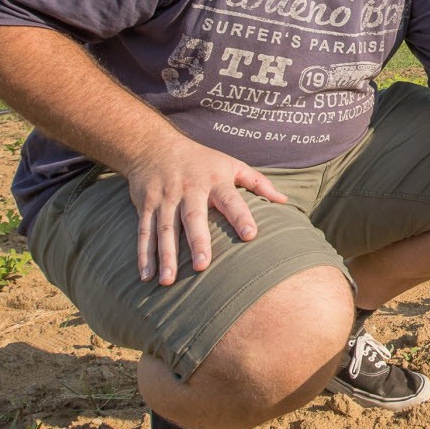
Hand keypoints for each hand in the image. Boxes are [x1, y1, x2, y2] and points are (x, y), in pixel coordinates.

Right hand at [125, 140, 287, 284]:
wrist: (154, 146)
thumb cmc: (201, 160)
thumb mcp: (231, 164)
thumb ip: (258, 183)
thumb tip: (285, 201)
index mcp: (215, 181)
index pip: (231, 200)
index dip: (241, 217)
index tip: (251, 236)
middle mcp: (189, 190)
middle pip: (193, 217)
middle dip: (197, 242)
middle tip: (202, 267)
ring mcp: (165, 198)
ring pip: (165, 230)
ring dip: (166, 256)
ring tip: (169, 282)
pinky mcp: (146, 206)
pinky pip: (145, 232)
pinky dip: (144, 255)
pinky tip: (147, 276)